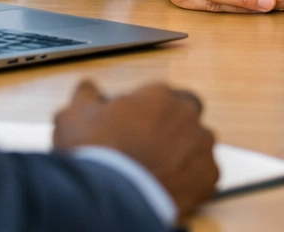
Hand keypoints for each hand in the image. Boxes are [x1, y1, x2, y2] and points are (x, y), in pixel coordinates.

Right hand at [52, 80, 218, 219]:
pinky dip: (190, 179)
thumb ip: (86, 96)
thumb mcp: (74, 116)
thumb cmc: (95, 152)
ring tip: (157, 169)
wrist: (112, 195)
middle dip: (170, 128)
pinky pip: (203, 174)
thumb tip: (87, 88)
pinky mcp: (208, 176)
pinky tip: (168, 185)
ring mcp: (201, 145)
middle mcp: (187, 115)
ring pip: (196, 145)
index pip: (160, 97)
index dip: (146, 113)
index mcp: (160, 95)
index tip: (133, 127)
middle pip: (184, 117)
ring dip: (182, 153)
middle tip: (148, 148)